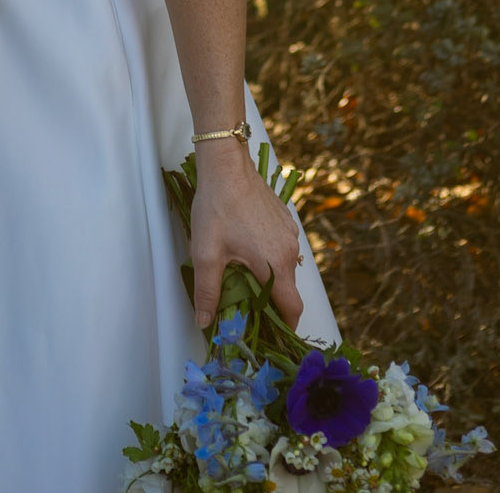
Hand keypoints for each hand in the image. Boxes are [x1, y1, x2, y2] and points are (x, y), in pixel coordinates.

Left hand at [190, 139, 303, 330]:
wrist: (227, 165)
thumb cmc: (218, 206)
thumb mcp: (206, 253)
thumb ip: (208, 292)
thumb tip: (205, 322)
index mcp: (276, 264)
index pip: (293, 308)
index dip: (286, 326)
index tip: (273, 334)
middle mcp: (289, 250)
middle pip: (288, 289)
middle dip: (271, 303)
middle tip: (248, 307)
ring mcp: (289, 232)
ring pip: (285, 267)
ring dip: (270, 277)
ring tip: (243, 277)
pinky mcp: (284, 219)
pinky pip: (282, 247)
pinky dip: (270, 256)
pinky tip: (247, 249)